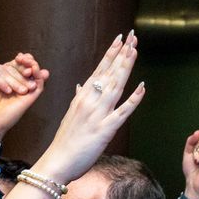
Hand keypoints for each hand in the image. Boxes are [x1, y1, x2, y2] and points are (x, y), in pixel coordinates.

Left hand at [0, 52, 46, 144]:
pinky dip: (39, 75)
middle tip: (22, 62)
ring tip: (27, 69)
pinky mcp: (30, 97)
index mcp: (6, 78)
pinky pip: (39, 84)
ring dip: (31, 67)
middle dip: (23, 65)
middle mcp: (16, 83)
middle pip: (23, 68)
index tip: (18, 57)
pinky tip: (34, 70)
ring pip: (31, 74)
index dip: (20, 59)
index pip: (15, 65)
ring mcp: (24, 90)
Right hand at [31, 33, 145, 187]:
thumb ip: (78, 99)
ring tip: (135, 50)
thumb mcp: (70, 115)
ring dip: (126, 67)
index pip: (99, 70)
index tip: (119, 39)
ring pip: (115, 86)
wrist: (56, 162)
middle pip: (109, 73)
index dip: (110, 53)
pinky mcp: (104, 130)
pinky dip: (133, 100)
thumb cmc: (64, 142)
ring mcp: (97, 115)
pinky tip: (142, 87)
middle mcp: (89, 102)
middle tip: (132, 36)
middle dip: (122, 53)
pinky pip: (122, 112)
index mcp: (82, 98)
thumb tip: (81, 86)